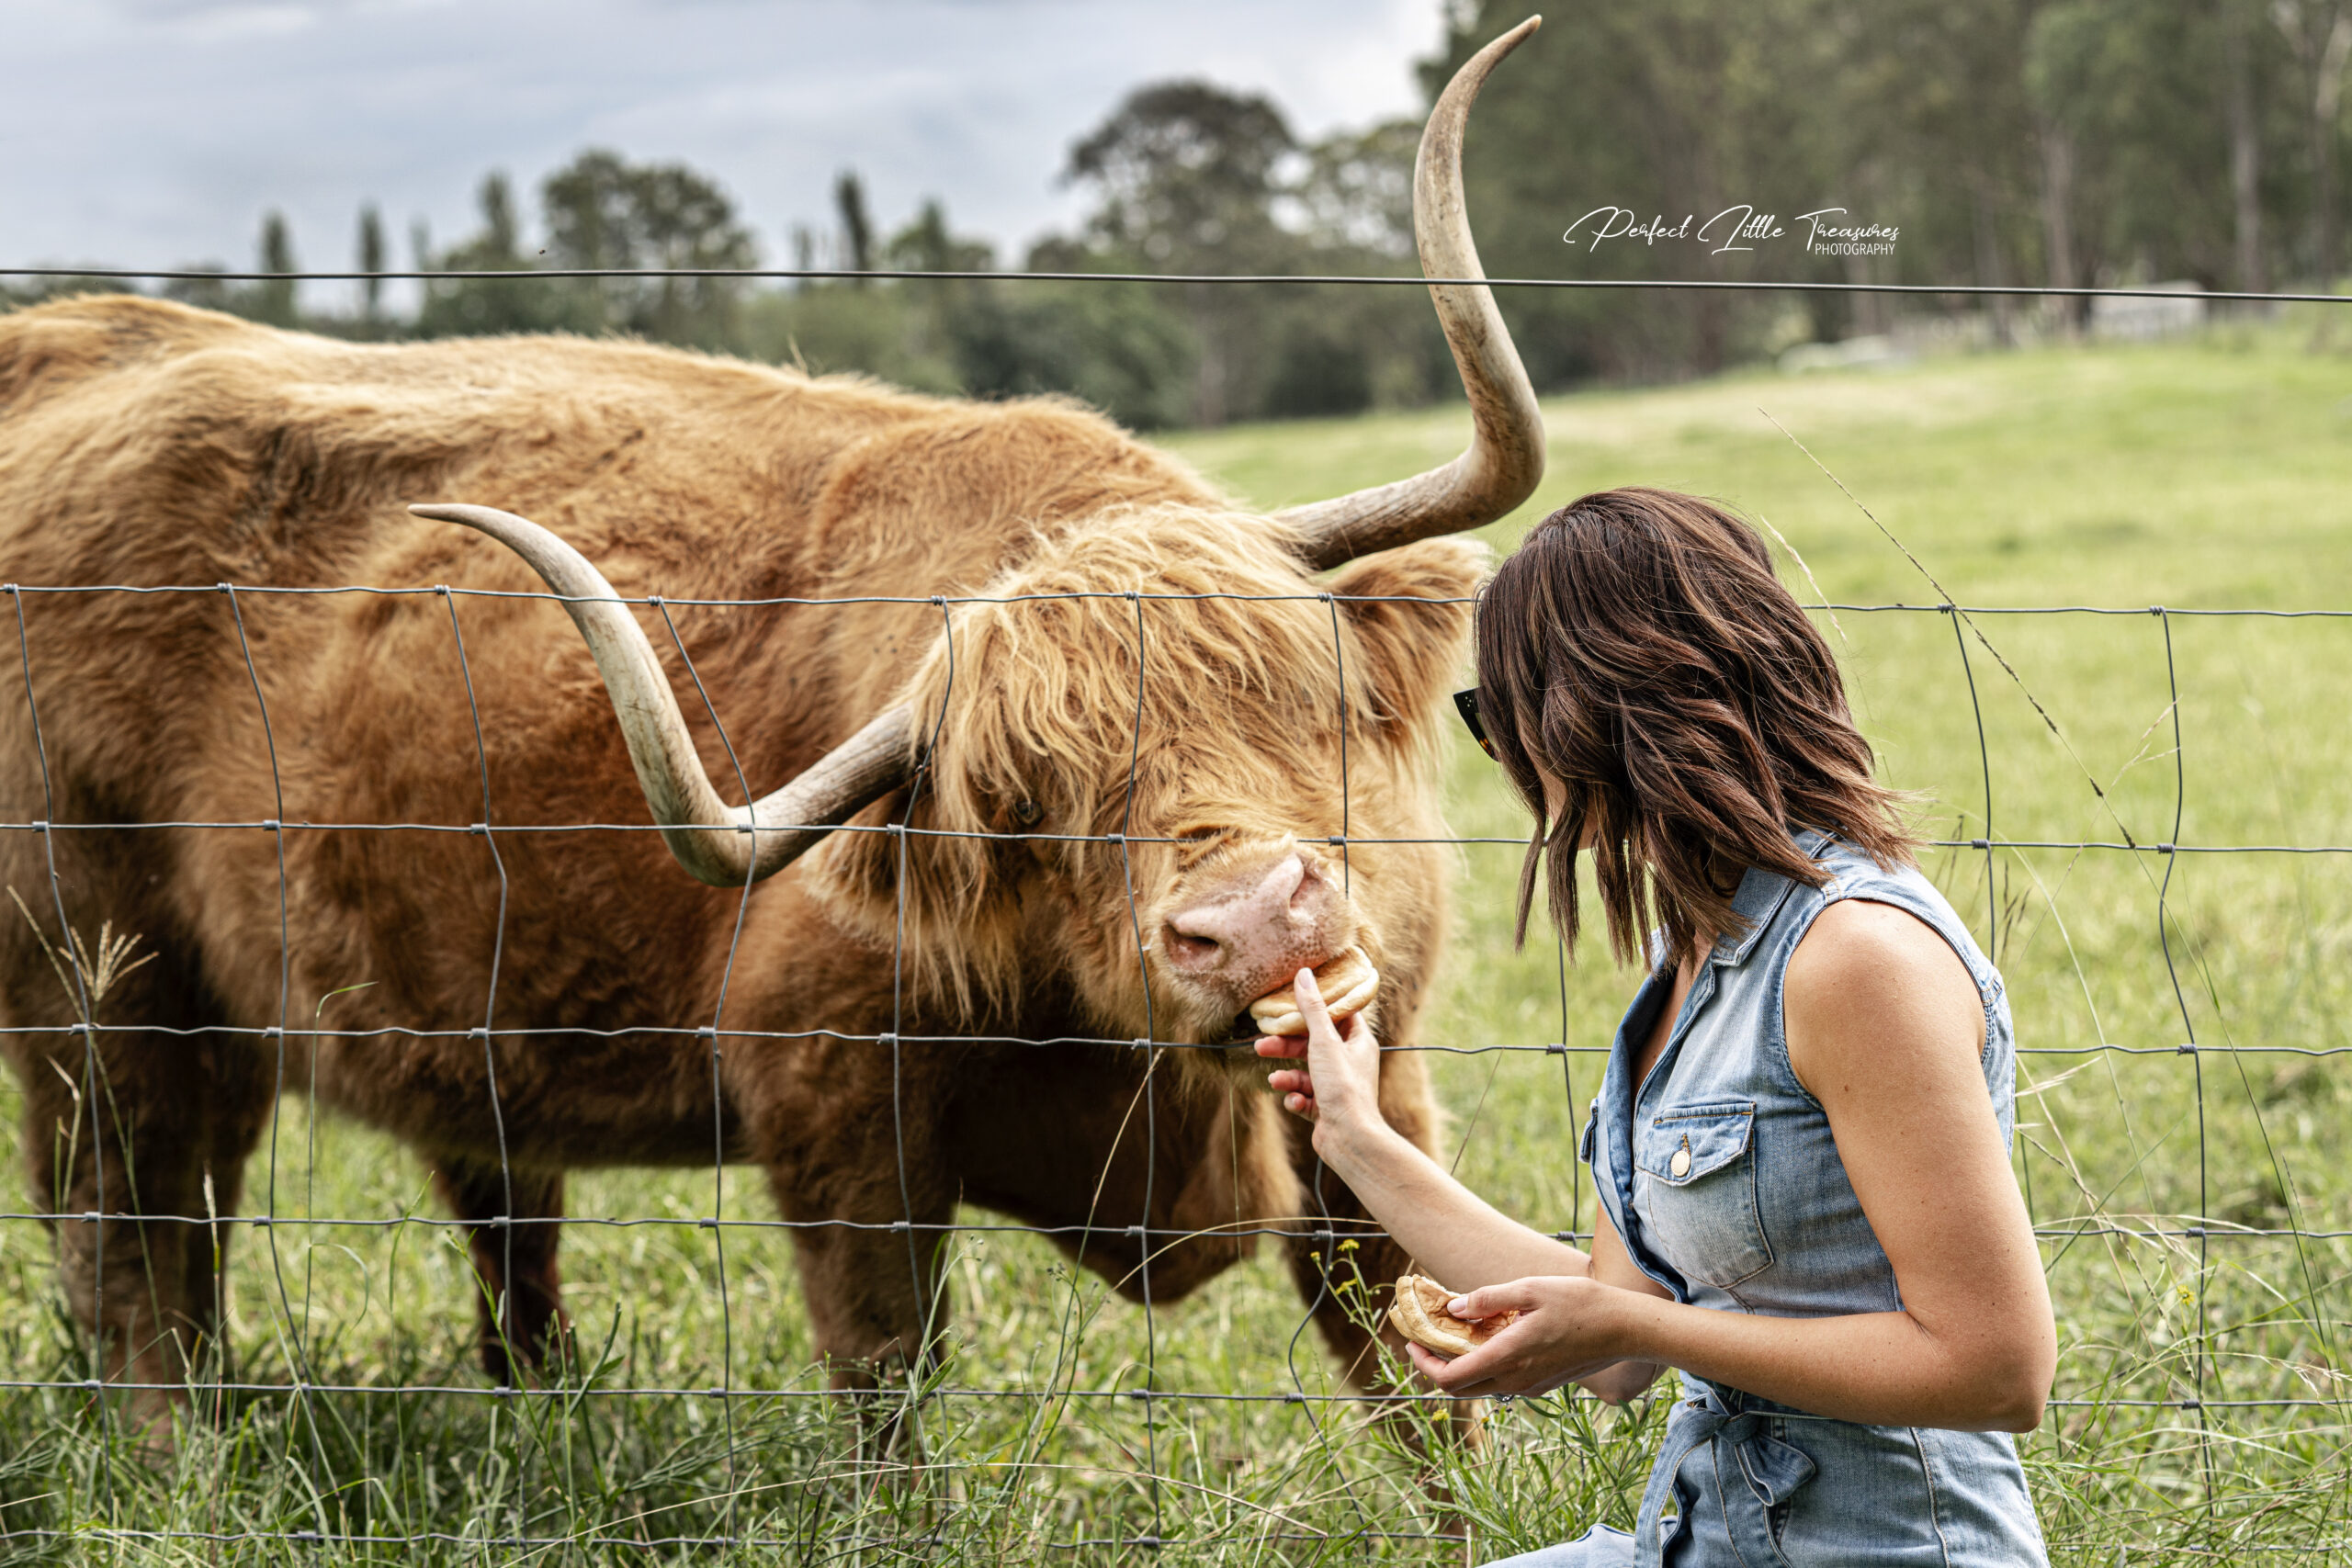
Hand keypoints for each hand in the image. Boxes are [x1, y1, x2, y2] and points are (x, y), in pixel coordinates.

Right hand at [1253, 968, 1384, 1143]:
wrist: (1350, 1139)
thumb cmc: (1344, 1088)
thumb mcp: (1324, 1042)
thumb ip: (1312, 1009)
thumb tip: (1304, 974)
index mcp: (1358, 1043)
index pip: (1338, 1015)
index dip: (1315, 1008)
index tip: (1292, 1001)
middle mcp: (1350, 1063)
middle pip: (1313, 1045)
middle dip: (1286, 1046)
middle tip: (1262, 1044)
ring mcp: (1337, 1087)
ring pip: (1304, 1072)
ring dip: (1286, 1075)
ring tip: (1273, 1079)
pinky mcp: (1325, 1109)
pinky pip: (1303, 1097)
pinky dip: (1295, 1098)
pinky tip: (1294, 1102)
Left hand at [1402, 1276, 1636, 1397]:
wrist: (1625, 1329)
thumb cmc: (1581, 1303)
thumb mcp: (1530, 1288)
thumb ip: (1488, 1298)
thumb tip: (1453, 1307)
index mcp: (1508, 1357)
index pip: (1450, 1378)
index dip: (1423, 1363)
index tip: (1412, 1340)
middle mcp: (1516, 1380)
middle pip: (1460, 1389)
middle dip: (1435, 1367)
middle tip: (1426, 1338)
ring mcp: (1530, 1386)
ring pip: (1481, 1387)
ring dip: (1460, 1366)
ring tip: (1454, 1332)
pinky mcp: (1542, 1384)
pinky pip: (1502, 1381)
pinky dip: (1484, 1365)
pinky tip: (1487, 1337)